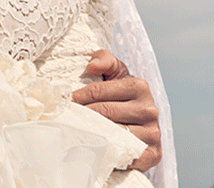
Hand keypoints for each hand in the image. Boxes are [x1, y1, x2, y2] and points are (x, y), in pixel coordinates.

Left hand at [72, 50, 161, 170]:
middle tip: (62, 118)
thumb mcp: (115, 74)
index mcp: (139, 86)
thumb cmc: (121, 96)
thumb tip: (92, 65)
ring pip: (112, 133)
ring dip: (90, 133)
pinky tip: (92, 148)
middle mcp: (150, 109)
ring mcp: (152, 133)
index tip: (62, 102)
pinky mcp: (152, 154)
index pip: (98, 91)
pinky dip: (106, 151)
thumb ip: (105, 61)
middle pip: (103, 112)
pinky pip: (124, 154)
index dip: (77, 96)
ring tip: (73, 131)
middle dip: (80, 114)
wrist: (141, 126)